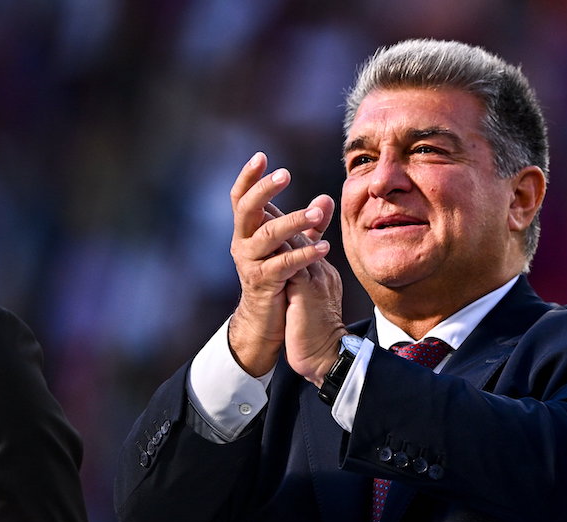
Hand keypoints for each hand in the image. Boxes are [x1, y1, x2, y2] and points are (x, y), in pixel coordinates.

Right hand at [227, 152, 333, 375]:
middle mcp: (242, 243)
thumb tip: (325, 197)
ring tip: (316, 213)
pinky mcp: (264, 283)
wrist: (269, 321)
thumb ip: (308, 224)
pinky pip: (283, 265)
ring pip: (267, 236)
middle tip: (284, 174)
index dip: (248, 177)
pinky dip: (304, 255)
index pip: (241, 198)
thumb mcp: (293, 247)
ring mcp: (250, 264)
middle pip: (247, 210)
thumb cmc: (280, 279)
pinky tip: (325, 248)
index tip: (261, 156)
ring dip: (293, 221)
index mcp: (247, 231)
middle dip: (264, 190)